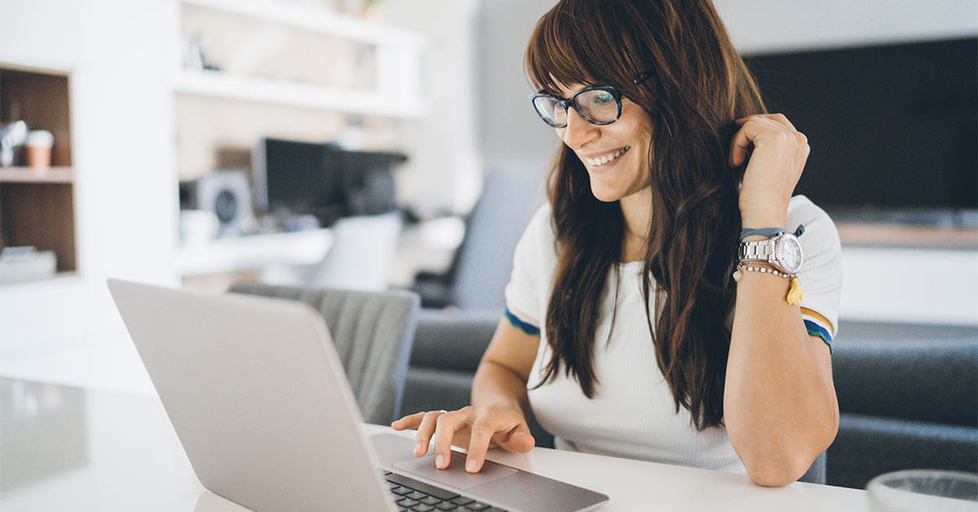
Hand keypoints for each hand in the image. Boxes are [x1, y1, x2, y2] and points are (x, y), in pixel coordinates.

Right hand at [390, 405, 534, 472]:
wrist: (497, 404)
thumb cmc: (507, 422)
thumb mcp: (519, 429)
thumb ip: (521, 437)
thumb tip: (526, 442)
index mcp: (488, 415)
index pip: (481, 429)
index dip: (477, 448)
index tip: (472, 468)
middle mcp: (467, 413)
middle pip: (449, 420)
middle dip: (443, 443)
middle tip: (442, 465)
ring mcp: (454, 415)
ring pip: (434, 417)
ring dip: (423, 433)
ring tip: (418, 453)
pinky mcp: (444, 419)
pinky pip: (424, 416)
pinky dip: (410, 421)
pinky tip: (397, 426)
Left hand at [729, 113, 809, 227]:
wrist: (765, 215)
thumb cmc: (762, 198)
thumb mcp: (769, 168)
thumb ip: (767, 150)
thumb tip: (744, 131)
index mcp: (801, 147)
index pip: (777, 124)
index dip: (755, 132)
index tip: (741, 149)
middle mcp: (799, 139)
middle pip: (765, 119)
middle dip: (746, 132)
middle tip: (736, 152)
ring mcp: (789, 137)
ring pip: (754, 122)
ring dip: (739, 140)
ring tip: (736, 162)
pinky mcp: (774, 138)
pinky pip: (747, 128)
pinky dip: (736, 144)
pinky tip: (736, 163)